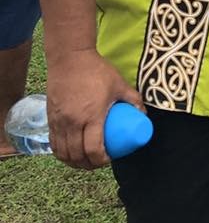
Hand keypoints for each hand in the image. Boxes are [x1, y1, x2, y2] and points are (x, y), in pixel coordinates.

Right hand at [46, 48, 144, 169]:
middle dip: (88, 165)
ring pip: (62, 152)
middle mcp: (72, 122)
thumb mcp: (119, 84)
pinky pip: (53, 142)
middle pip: (77, 155)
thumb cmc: (96, 70)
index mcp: (91, 116)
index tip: (109, 158)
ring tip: (84, 161)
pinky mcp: (50, 118)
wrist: (69, 58)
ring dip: (73, 162)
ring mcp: (59, 121)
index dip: (101, 160)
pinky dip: (61, 152)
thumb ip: (133, 99)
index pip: (93, 149)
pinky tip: (70, 152)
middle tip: (98, 162)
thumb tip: (143, 114)